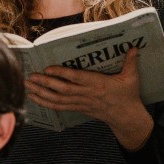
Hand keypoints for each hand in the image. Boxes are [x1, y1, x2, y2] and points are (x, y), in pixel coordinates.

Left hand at [26, 46, 153, 148]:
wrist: (125, 116)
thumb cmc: (128, 95)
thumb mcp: (132, 78)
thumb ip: (131, 62)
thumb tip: (134, 47)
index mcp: (98, 84)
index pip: (76, 78)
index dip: (61, 74)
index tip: (48, 68)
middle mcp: (87, 94)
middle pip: (62, 89)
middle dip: (45, 83)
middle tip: (30, 77)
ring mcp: (81, 103)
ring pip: (58, 99)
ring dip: (41, 93)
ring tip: (28, 87)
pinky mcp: (78, 108)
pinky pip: (59, 107)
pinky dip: (46, 103)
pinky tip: (35, 98)